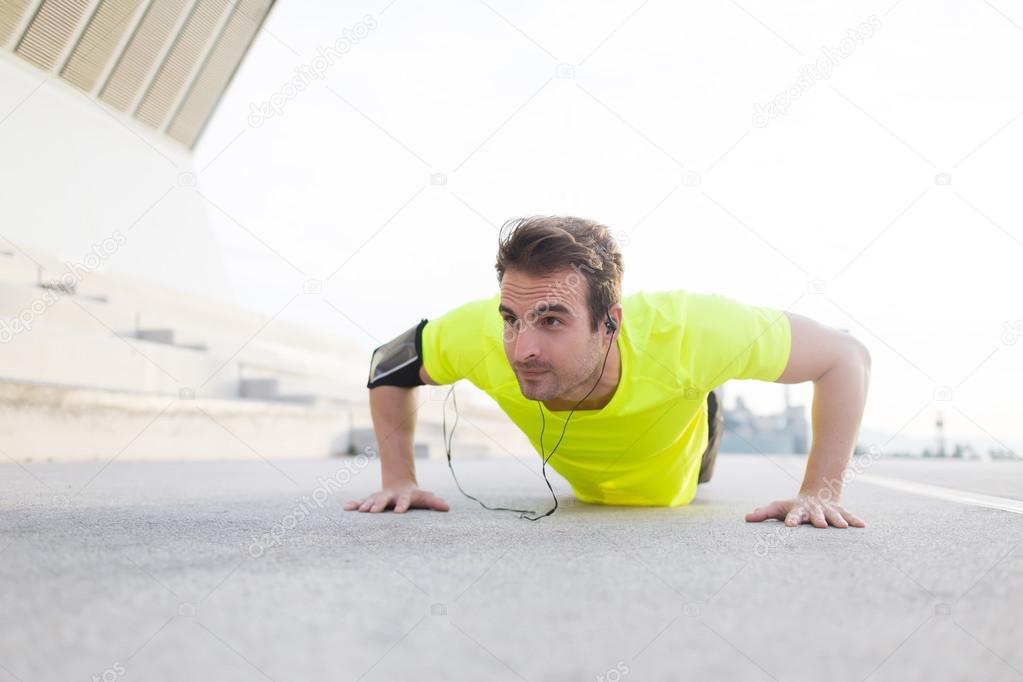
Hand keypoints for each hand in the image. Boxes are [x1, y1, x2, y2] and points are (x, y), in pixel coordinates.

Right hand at [343, 481, 449, 512]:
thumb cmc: (414, 495)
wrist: (399, 483)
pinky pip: (361, 502)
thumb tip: (447, 507)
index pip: (403, 501)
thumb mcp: (425, 497)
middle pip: (383, 500)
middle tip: (372, 511)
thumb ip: (435, 502)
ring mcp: (379, 497)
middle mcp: (389, 496)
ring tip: (359, 510)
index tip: (399, 512)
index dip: (402, 506)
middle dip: (378, 505)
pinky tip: (346, 508)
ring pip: (370, 500)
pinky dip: (354, 504)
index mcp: (402, 497)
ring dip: (364, 505)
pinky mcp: (370, 500)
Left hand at [745, 493, 864, 527]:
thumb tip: (746, 518)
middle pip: (816, 515)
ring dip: (837, 521)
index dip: (792, 519)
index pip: (793, 515)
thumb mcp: (778, 508)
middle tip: (820, 525)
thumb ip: (763, 513)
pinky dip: (855, 520)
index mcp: (798, 510)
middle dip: (818, 520)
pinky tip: (862, 526)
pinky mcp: (840, 512)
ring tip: (843, 527)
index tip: (790, 526)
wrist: (817, 494)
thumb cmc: (793, 507)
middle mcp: (814, 510)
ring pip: (833, 515)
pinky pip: (848, 516)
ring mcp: (828, 510)